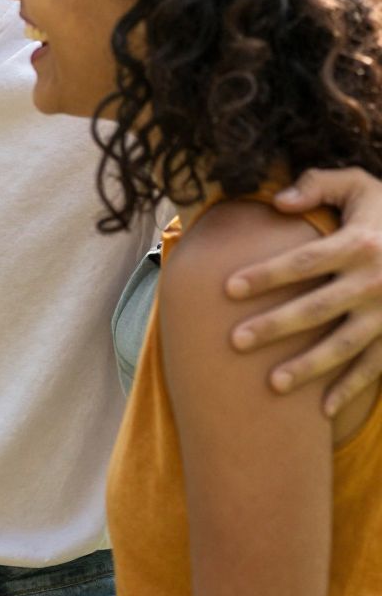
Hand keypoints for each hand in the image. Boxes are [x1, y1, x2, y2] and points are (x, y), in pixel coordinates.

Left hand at [226, 167, 381, 415]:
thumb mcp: (362, 186)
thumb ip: (319, 185)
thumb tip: (277, 200)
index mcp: (359, 243)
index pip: (304, 261)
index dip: (266, 274)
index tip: (228, 288)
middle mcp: (375, 280)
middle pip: (317, 307)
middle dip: (276, 326)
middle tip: (236, 341)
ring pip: (344, 345)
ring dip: (309, 367)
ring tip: (272, 385)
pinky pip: (373, 366)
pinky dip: (350, 388)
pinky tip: (321, 410)